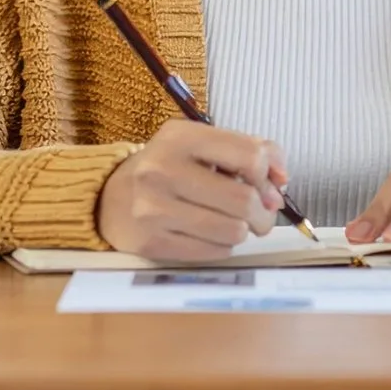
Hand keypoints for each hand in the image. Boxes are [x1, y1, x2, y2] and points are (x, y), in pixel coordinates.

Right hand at [96, 118, 285, 261]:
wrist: (109, 197)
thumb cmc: (170, 168)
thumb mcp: (203, 145)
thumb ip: (250, 150)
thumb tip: (281, 181)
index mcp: (181, 137)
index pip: (250, 156)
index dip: (269, 175)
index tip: (269, 185)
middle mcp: (162, 169)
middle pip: (243, 200)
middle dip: (263, 213)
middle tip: (260, 215)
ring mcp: (153, 208)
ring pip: (232, 231)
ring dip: (243, 231)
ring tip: (234, 224)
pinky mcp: (150, 242)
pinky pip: (213, 252)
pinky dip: (222, 246)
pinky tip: (210, 234)